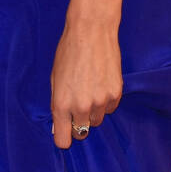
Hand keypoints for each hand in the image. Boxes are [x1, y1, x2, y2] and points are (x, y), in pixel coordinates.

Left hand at [50, 16, 122, 148]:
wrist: (91, 31)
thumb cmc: (68, 52)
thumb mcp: (54, 78)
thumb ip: (56, 103)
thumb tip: (58, 127)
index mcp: (61, 103)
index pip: (63, 140)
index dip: (63, 138)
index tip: (64, 133)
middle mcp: (81, 106)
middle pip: (81, 132)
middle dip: (77, 122)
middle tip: (76, 104)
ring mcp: (100, 102)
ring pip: (96, 120)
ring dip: (92, 111)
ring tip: (88, 88)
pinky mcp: (116, 94)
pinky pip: (109, 108)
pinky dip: (105, 101)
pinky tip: (100, 82)